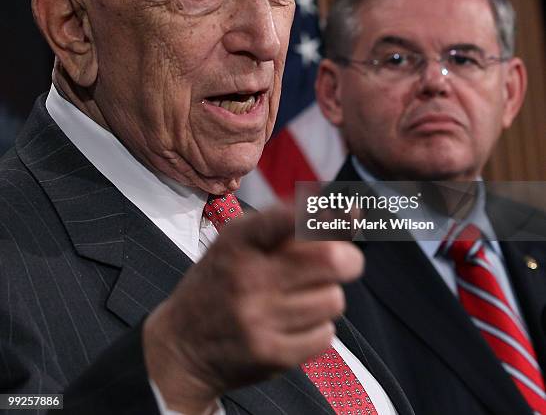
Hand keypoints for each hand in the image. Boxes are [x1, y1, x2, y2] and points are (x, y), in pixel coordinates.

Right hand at [143, 206, 363, 413]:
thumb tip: (353, 210)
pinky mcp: (271, 354)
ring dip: (328, 296)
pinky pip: (326, 335)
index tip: (349, 212)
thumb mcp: (241, 241)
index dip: (325, 214)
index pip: (288, 218)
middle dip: (348, 258)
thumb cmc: (223, 280)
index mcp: (239, 240)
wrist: (182, 346)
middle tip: (343, 261)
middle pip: (332, 260)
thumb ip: (292, 222)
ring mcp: (258, 318)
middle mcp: (247, 276)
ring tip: (302, 298)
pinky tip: (295, 324)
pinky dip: (319, 328)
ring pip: (333, 299)